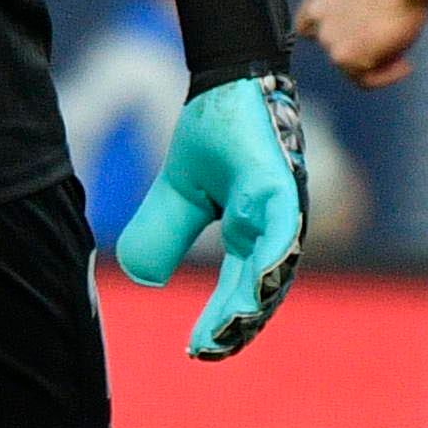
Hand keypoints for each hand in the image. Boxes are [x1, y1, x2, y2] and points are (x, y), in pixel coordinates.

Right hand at [114, 75, 306, 358]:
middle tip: (210, 351)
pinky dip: (271, 257)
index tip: (197, 351)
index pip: (241, 289)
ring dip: (256, 300)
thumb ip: (164, 233)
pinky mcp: (281, 183)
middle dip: (239, 324)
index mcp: (252, 233)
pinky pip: (281, 228)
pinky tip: (257, 282)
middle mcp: (274, 227)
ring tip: (233, 331)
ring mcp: (282, 207)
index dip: (222, 322)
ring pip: (275, 266)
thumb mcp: (178, 194)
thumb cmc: (214, 133)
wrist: (228, 76)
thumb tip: (144, 278)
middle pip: (261, 288)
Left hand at [298, 0, 427, 83]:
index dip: (332, 31)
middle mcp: (318, 14)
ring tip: (402, 55)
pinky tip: (405, 65)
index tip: (356, 33)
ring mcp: (329, 37)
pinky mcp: (345, 57)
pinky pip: (365, 81)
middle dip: (357, 47)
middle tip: (384, 43)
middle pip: (331, 46)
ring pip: (349, 66)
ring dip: (374, 62)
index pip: (308, 23)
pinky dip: (385, 76)